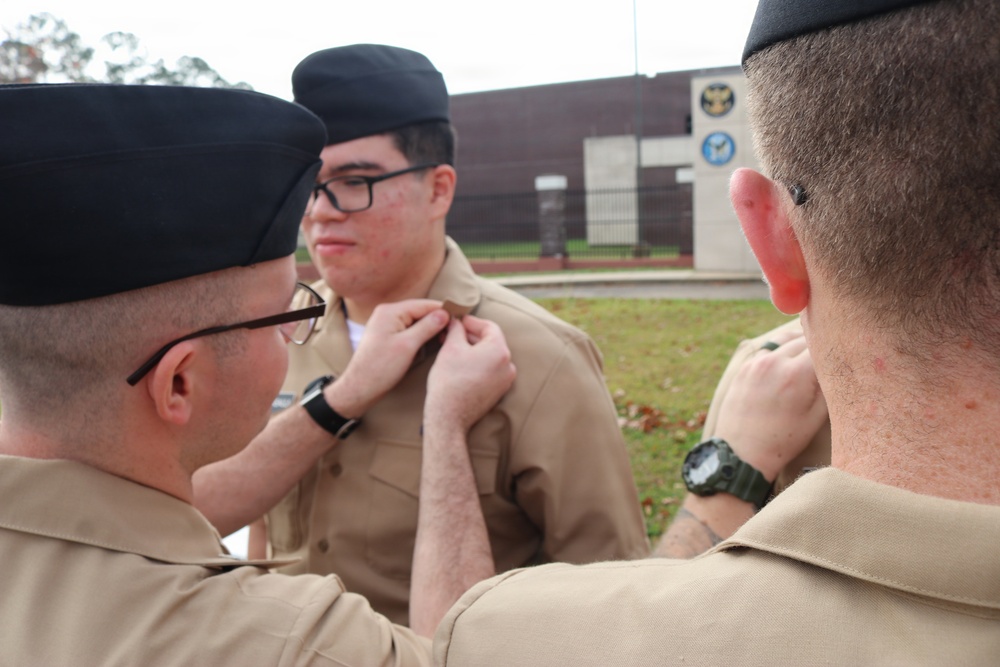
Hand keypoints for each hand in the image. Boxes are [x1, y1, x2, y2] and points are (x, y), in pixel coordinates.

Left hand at [327, 299, 448, 417]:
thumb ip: (427, 327)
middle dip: (436, 320)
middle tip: (455, 330)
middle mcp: (386, 313)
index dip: (443, 310)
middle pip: (419, 311)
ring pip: (415, 321)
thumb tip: (445, 313)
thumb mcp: (408, 345)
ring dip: (429, 328)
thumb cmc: (381, 368)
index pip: (424, 305)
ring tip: (445, 337)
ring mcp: (385, 324)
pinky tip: (429, 343)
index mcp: (390, 311)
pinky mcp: (386, 335)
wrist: (360, 387)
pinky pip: (408, 329)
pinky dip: (419, 335)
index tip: (461, 316)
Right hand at [425, 315, 515, 432]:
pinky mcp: (498, 391)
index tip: (458, 321)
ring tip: (454, 348)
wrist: (449, 416)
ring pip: (490, 356)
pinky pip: (490, 370)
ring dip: (473, 349)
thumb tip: (456, 322)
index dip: (471, 321)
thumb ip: (456, 329)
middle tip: (452, 333)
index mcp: (499, 351)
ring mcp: (505, 380)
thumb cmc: (449, 381)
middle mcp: (508, 365)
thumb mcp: (450, 348)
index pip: (489, 327)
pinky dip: (478, 364)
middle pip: (490, 341)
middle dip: (470, 335)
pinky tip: (461, 363)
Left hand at [713, 329, 826, 481]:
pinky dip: (781, 352)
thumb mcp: (816, 416)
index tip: (846, 352)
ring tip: (811, 356)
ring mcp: (756, 362)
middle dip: (820, 345)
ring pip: (786, 340)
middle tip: (831, 354)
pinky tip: (788, 365)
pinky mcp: (745, 367)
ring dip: (800, 345)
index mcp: (797, 374)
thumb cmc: (784, 439)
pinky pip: (768, 350)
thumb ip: (829, 385)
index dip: (837, 348)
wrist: (742, 453)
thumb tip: (840, 363)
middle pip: (805, 338)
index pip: (824, 345)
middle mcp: (775, 362)